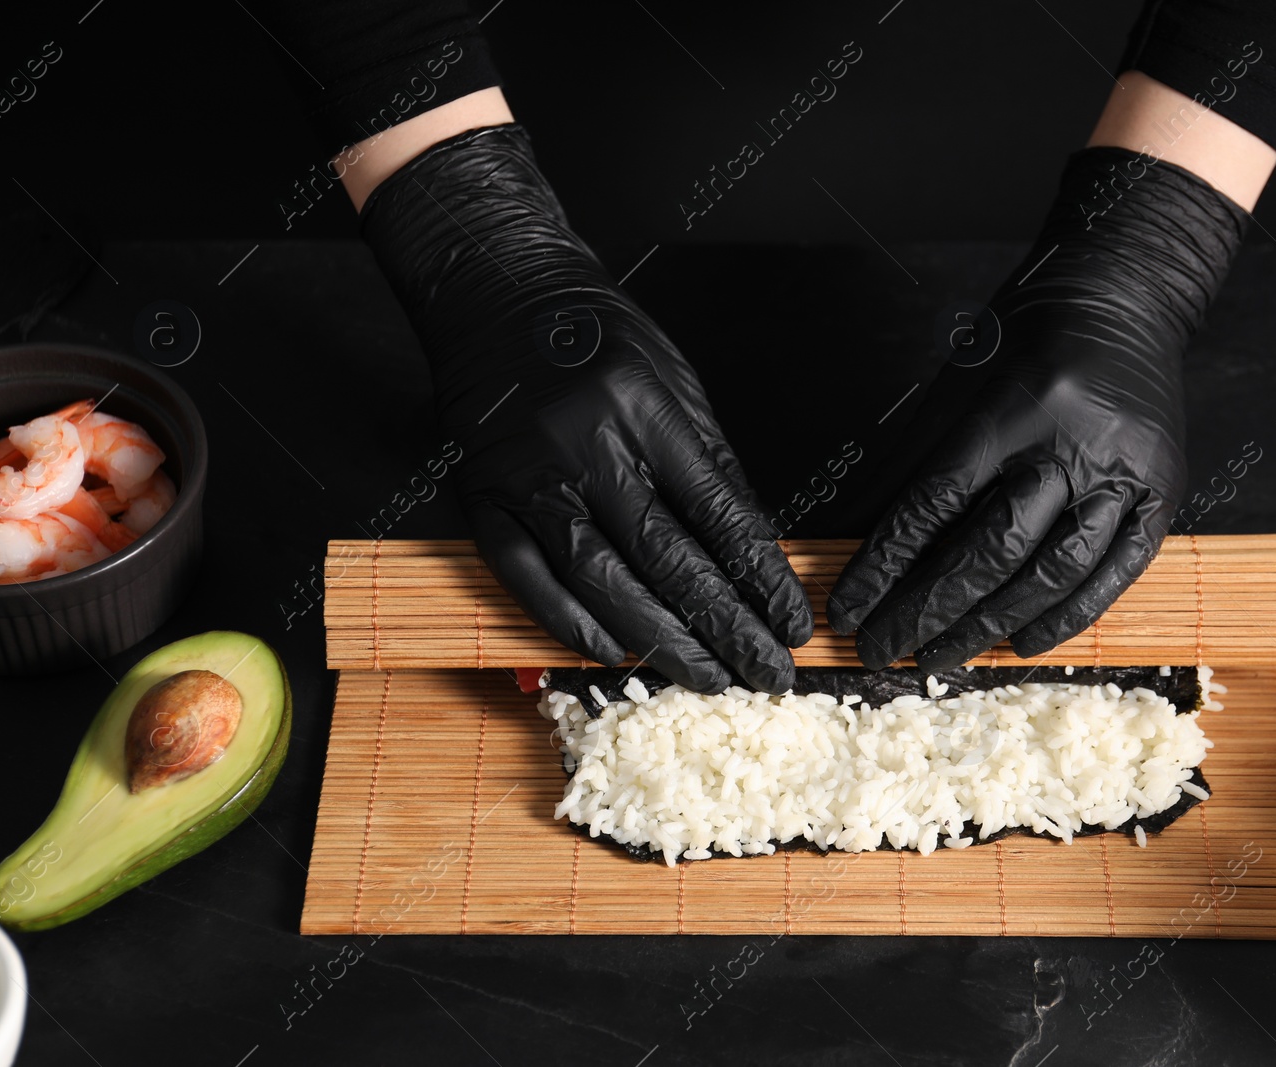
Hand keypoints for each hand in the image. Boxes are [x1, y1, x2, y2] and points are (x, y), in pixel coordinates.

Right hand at [360, 123, 811, 692]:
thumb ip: (709, 461)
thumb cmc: (593, 334)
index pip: (718, 514)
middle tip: (764, 672)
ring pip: (600, 580)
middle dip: (724, 626)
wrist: (495, 293)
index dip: (761, 579)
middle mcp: (586, 446)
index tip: (792, 623)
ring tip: (707, 677)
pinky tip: (614, 652)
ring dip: (660, 640)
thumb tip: (752, 545)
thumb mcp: (672, 378)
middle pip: (667, 559)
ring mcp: (529, 478)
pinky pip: (527, 578)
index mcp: (645, 410)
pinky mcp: (483, 499)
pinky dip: (570, 623)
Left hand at [828, 147, 1247, 669]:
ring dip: (988, 626)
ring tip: (939, 660)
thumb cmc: (1025, 341)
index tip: (850, 610)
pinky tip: (1025, 645)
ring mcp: (1125, 472)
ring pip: (1052, 571)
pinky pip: (1115, 572)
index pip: (934, 504)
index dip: (885, 565)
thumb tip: (843, 532)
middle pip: (992, 549)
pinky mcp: (1164, 492)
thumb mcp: (954, 385)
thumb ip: (905, 463)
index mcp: (1010, 408)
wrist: (1125, 297)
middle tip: (884, 651)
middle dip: (928, 610)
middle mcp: (1072, 443)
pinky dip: (1069, 616)